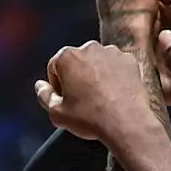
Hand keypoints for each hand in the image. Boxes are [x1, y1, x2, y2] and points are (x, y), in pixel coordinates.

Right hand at [34, 41, 152, 143]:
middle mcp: (89, 48)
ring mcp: (112, 52)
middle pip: (77, 62)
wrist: (126, 123)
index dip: (57, 86)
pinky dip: (115, 76)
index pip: (54, 68)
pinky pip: (117, 66)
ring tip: (101, 98)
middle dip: (77, 78)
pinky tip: (115, 94)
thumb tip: (40, 86)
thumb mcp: (57, 113)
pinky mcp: (130, 61)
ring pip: (97, 62)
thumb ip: (44, 96)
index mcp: (67, 57)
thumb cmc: (90, 118)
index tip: (65, 101)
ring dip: (96, 75)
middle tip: (83, 101)